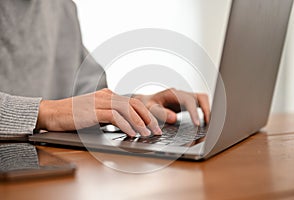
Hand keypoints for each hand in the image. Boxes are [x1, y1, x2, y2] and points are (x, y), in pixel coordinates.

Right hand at [36, 88, 161, 136]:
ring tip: (147, 134)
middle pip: (134, 104)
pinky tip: (131, 134)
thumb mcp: (95, 113)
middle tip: (157, 130)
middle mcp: (106, 95)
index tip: (154, 125)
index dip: (146, 114)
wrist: (51, 112)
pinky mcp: (93, 110)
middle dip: (148, 118)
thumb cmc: (73, 116)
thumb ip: (110, 115)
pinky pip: (114, 117)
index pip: (133, 102)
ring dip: (140, 122)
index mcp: (108, 95)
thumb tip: (127, 126)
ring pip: (127, 109)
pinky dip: (126, 125)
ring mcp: (100, 101)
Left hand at [133, 88, 209, 125]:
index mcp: (172, 94)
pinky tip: (204, 124)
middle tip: (208, 124)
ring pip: (203, 100)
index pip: (188, 101)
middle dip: (206, 110)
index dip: (194, 112)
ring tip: (208, 125)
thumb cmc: (146, 105)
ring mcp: (185, 98)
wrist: (145, 102)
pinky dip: (204, 113)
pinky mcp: (187, 104)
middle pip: (201, 97)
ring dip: (207, 111)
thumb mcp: (149, 108)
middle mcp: (181, 94)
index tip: (197, 124)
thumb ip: (160, 113)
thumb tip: (174, 118)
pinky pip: (200, 105)